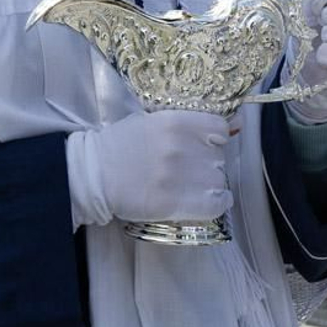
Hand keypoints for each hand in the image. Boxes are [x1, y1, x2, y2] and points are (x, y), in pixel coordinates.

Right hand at [65, 110, 233, 226]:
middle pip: (218, 158)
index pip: (219, 129)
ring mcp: (178, 176)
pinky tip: (205, 203)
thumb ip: (187, 124)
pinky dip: (216, 204)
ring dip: (209, 186)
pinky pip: (216, 205)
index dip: (215, 140)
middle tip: (188, 170)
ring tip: (192, 188)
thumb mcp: (152, 121)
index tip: (205, 147)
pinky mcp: (173, 203)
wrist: (93, 174)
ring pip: (218, 182)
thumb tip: (234, 127)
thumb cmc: (121, 146)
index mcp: (176, 121)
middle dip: (207, 165)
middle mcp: (181, 147)